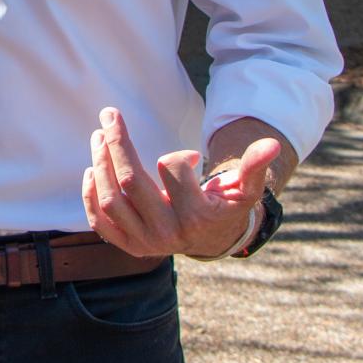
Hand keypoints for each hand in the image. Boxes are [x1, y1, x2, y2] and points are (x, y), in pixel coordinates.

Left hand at [81, 107, 278, 258]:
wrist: (212, 240)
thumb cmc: (226, 206)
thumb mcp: (246, 188)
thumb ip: (255, 166)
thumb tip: (271, 144)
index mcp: (197, 217)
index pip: (172, 171)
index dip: (178, 157)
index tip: (188, 156)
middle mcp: (168, 234)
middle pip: (131, 182)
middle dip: (118, 144)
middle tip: (109, 116)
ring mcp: (145, 242)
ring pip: (111, 200)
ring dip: (100, 164)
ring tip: (99, 136)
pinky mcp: (129, 246)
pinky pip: (101, 222)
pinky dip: (91, 196)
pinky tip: (91, 169)